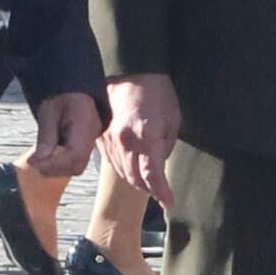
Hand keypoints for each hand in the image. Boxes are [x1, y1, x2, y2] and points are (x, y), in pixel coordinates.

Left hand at [24, 90, 100, 181]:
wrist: (73, 90)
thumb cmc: (61, 96)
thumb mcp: (48, 111)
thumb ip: (46, 136)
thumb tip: (38, 161)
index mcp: (85, 124)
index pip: (74, 154)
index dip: (53, 164)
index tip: (34, 163)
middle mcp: (92, 136)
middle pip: (78, 165)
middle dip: (55, 169)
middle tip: (34, 163)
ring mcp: (91, 142)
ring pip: (77, 167)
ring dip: (56, 169)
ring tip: (39, 161)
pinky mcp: (85, 146)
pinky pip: (75, 162)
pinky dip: (60, 164)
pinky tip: (47, 158)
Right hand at [102, 73, 180, 209]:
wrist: (131, 72)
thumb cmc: (157, 92)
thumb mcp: (172, 119)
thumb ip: (166, 145)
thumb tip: (160, 164)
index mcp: (145, 137)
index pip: (152, 175)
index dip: (161, 192)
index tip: (169, 202)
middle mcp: (124, 142)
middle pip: (135, 178)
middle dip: (150, 189)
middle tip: (162, 193)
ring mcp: (110, 140)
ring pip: (123, 172)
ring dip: (137, 181)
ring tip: (150, 183)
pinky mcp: (103, 137)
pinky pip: (113, 162)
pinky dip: (124, 169)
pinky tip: (134, 169)